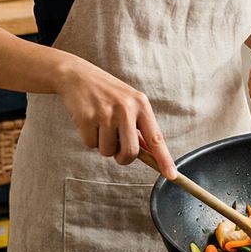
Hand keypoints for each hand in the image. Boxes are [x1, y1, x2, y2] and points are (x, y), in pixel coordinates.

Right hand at [54, 56, 176, 178]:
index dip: (164, 159)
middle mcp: (126, 108)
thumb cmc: (107, 93)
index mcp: (141, 105)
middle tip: (117, 151)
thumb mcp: (129, 103)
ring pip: (107, 151)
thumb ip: (139, 126)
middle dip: (123, 158)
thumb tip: (150, 153)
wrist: (78, 76)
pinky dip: (89, 138)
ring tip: (100, 124)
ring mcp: (106, 113)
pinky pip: (90, 144)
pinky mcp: (87, 118)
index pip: (156, 138)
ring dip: (103, 145)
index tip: (171, 175)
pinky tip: (88, 120)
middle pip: (130, 152)